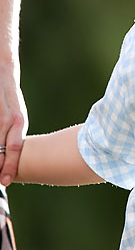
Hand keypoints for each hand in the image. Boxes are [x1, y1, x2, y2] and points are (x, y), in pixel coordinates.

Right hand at [0, 58, 26, 185]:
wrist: (3, 68)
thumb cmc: (7, 97)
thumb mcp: (14, 114)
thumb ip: (11, 133)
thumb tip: (8, 155)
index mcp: (19, 121)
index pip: (15, 147)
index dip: (11, 165)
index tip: (7, 181)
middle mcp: (10, 117)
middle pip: (2, 147)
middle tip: (0, 181)